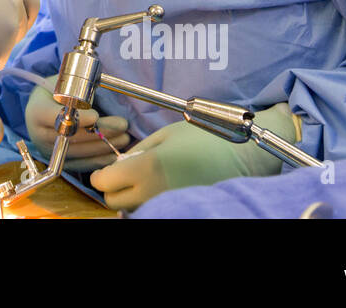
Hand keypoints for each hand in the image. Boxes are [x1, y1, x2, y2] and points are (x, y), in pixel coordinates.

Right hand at [24, 75, 129, 171]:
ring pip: (78, 152)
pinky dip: (99, 160)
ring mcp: (48, 151)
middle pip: (71, 136)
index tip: (96, 115)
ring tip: (125, 138)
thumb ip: (78, 89)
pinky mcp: (59, 162)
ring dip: (104, 146)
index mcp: (36, 111)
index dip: (76, 118)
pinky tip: (114, 154)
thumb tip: (103, 94)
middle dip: (100, 132)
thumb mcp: (62, 84)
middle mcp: (38, 134)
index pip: (54, 116)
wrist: (41, 110)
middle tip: (122, 125)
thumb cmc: (56, 93)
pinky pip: (80, 165)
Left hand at [91, 103, 299, 210]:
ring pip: (133, 210)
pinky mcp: (180, 211)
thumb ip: (138, 150)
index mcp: (147, 167)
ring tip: (147, 181)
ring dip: (132, 198)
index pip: (104, 182)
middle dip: (113, 189)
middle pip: (113, 202)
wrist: (244, 157)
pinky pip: (154, 211)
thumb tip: (119, 164)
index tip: (107, 170)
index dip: (102, 176)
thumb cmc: (206, 138)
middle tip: (124, 176)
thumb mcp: (166, 134)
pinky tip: (161, 190)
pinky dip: (150, 204)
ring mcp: (168, 205)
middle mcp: (154, 192)